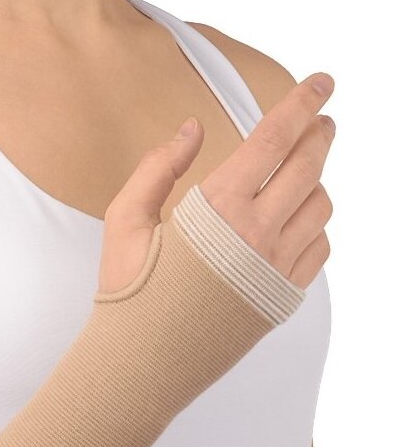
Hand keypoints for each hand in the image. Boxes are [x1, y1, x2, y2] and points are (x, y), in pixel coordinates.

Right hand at [99, 72, 334, 293]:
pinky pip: (319, 250)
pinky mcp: (283, 298)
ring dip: (316, 181)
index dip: (302, 104)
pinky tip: (297, 220)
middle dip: (320, 134)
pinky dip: (315, 226)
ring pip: (321, 207)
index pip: (274, 140)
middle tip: (321, 120)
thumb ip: (159, 167)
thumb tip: (192, 128)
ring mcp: (275, 268)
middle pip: (309, 167)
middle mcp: (256, 235)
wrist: (142, 363)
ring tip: (302, 173)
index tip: (321, 82)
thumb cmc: (129, 291)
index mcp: (218, 209)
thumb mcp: (124, 220)